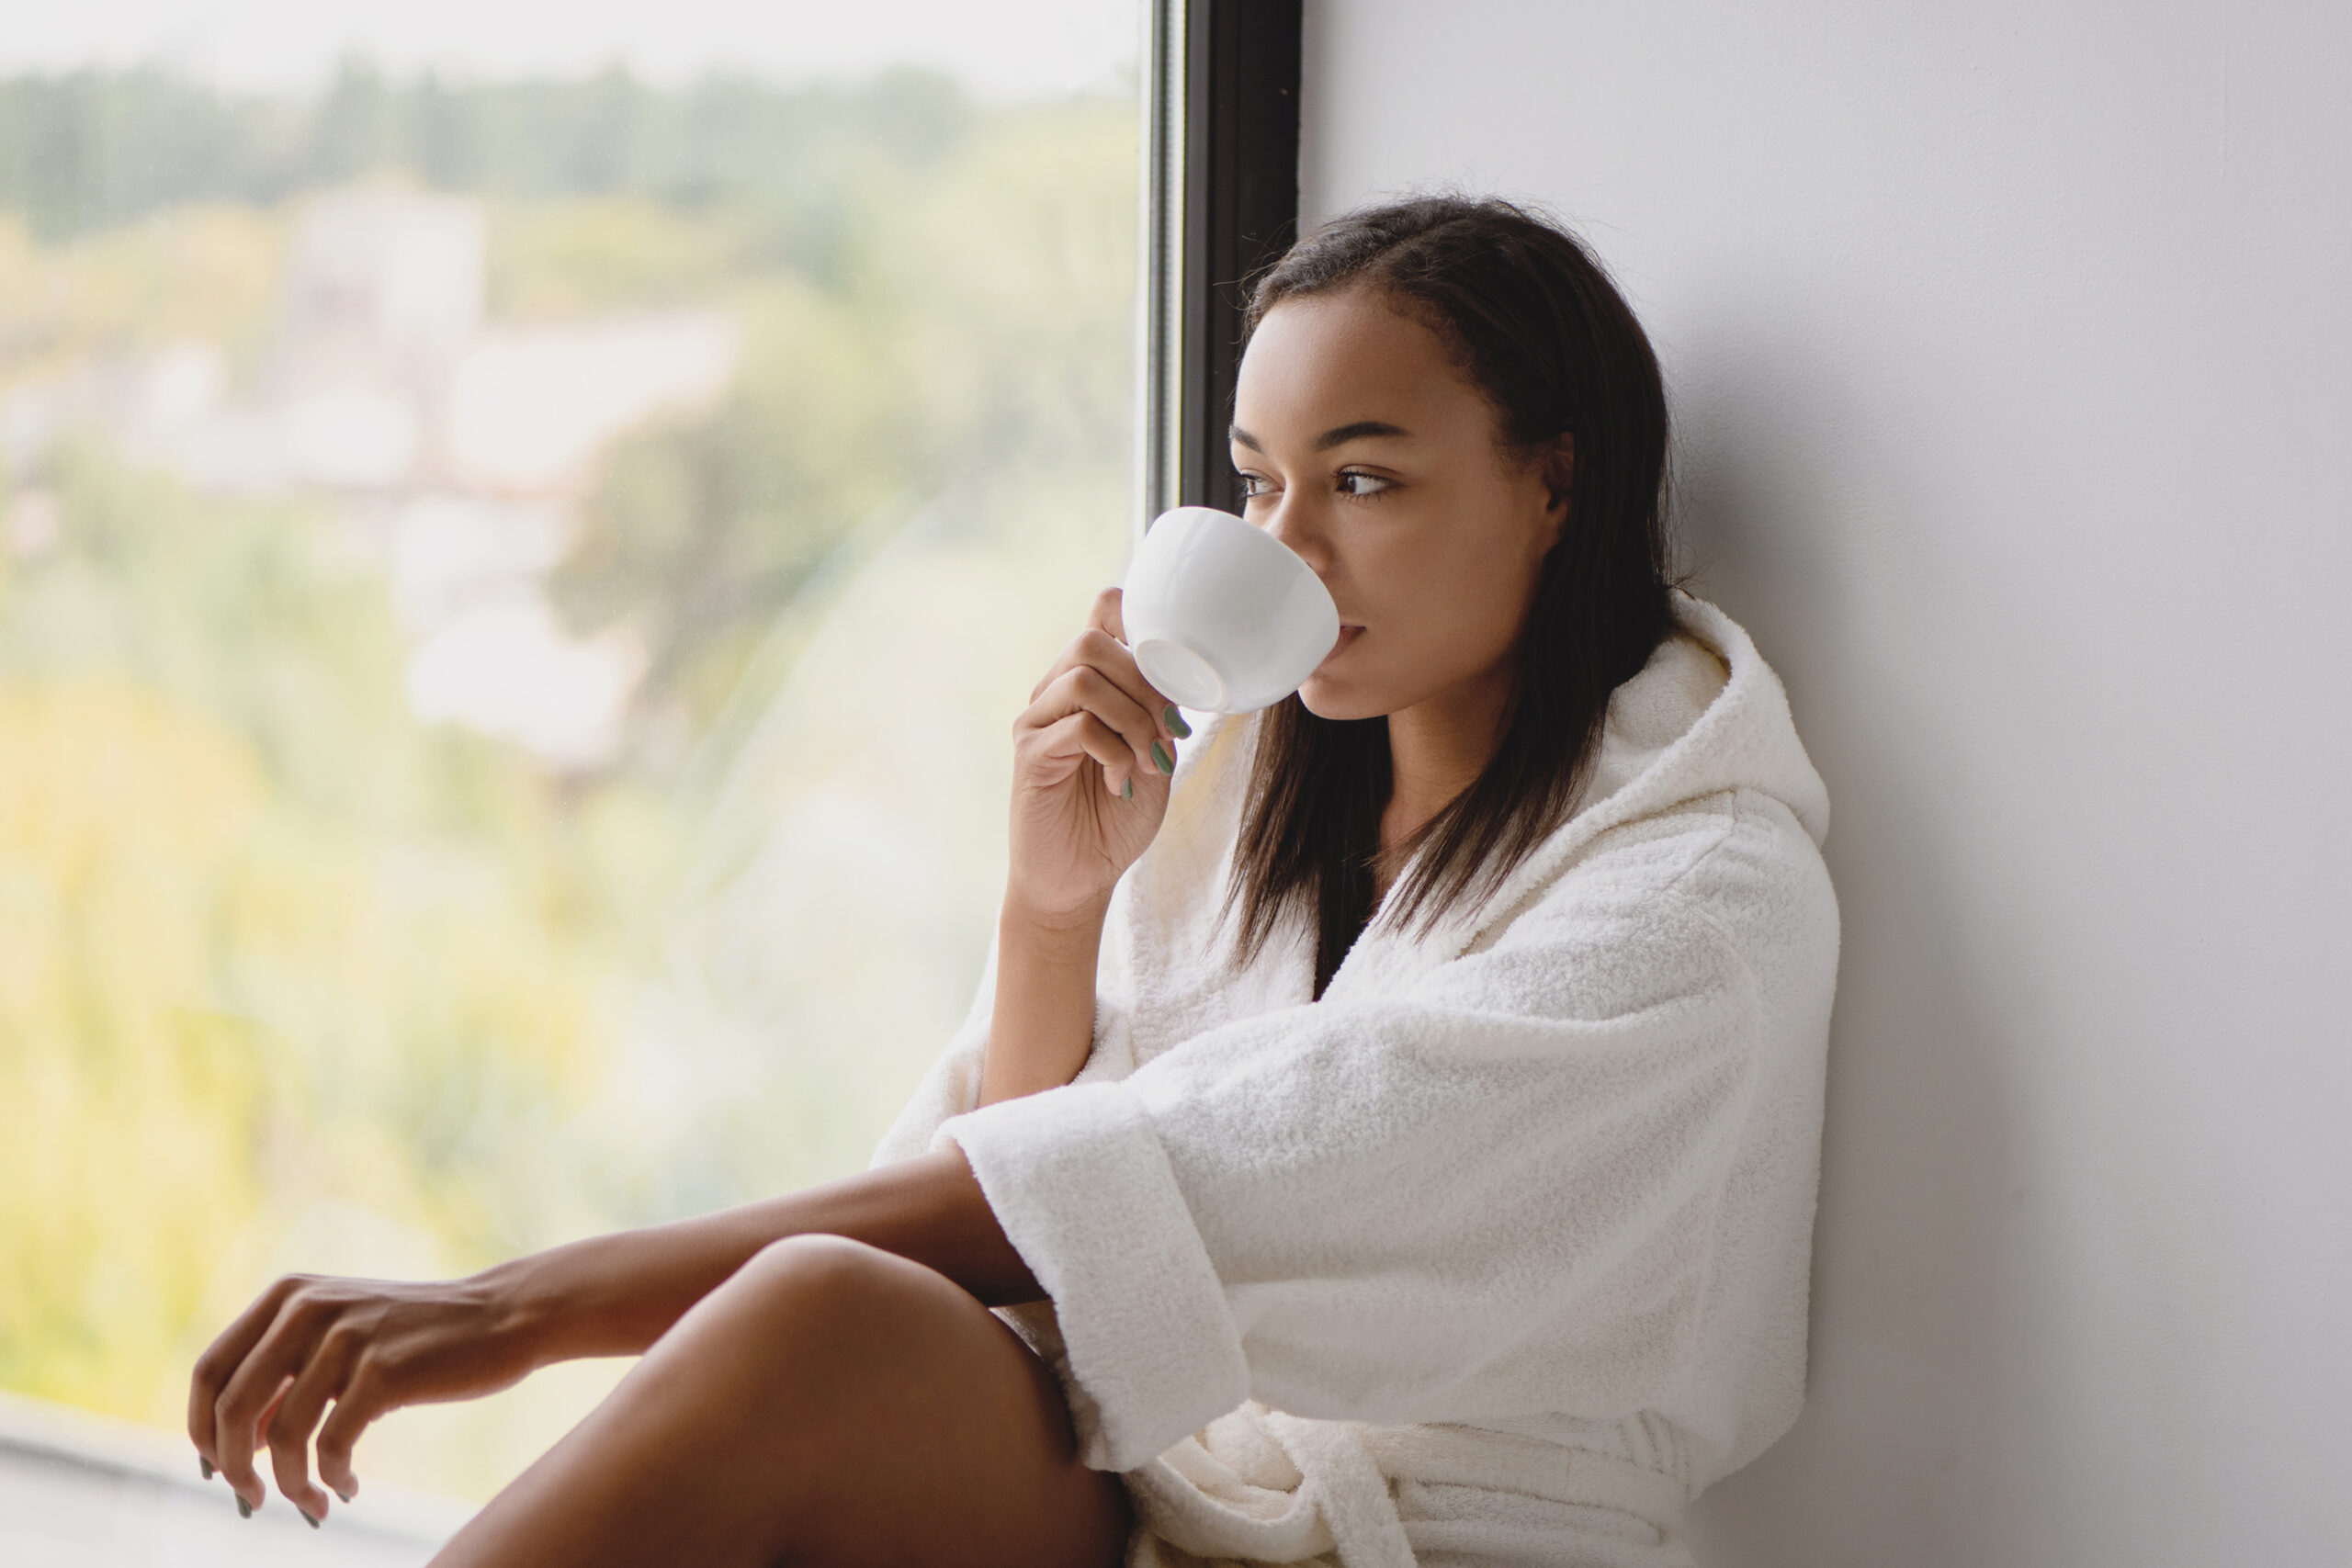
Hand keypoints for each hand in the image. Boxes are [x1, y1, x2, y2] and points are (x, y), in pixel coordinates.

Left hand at [188, 1270, 537, 1521]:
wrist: (502, 1317)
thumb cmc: (417, 1339)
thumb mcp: (339, 1342)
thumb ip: (284, 1381)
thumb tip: (226, 1452)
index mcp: (288, 1296)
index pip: (208, 1371)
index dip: (201, 1430)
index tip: (218, 1469)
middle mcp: (308, 1308)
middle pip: (230, 1409)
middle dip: (234, 1468)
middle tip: (252, 1502)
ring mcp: (347, 1336)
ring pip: (281, 1437)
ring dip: (290, 1485)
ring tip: (312, 1503)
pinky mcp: (384, 1369)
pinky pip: (333, 1446)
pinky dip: (333, 1479)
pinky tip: (348, 1488)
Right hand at [1005, 586, 1184, 919]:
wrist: (1078, 879)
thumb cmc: (1114, 819)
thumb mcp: (1152, 756)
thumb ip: (1157, 712)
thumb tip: (1180, 674)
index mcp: (1087, 684)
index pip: (1103, 612)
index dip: (1140, 626)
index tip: (1172, 681)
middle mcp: (1054, 692)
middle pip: (1093, 640)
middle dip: (1145, 684)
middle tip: (1165, 733)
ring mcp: (1036, 720)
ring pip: (1086, 678)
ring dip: (1133, 720)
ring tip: (1146, 761)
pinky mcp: (1030, 754)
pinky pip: (1080, 726)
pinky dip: (1115, 752)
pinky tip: (1120, 782)